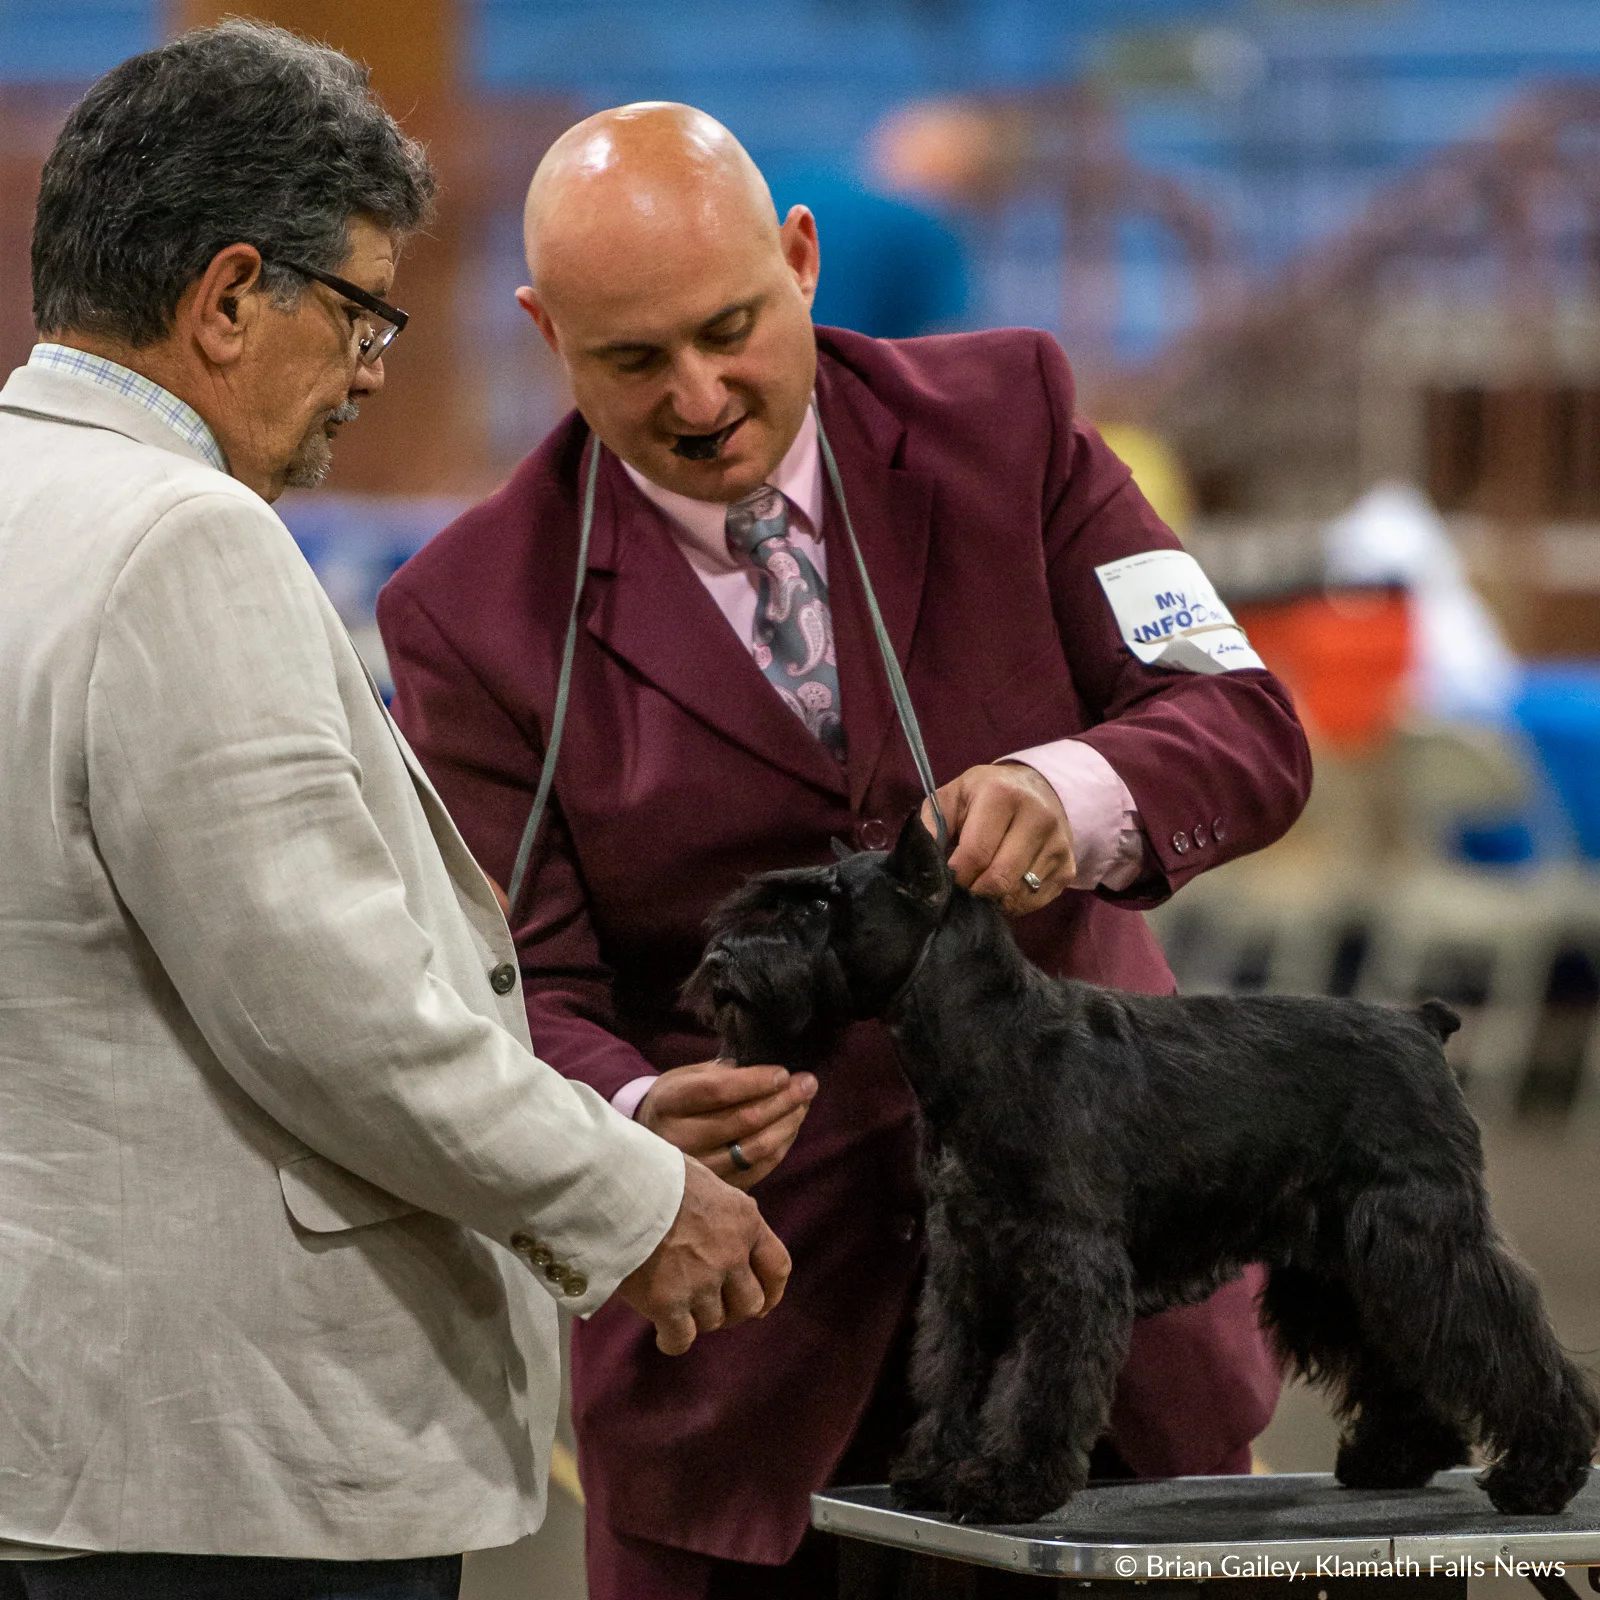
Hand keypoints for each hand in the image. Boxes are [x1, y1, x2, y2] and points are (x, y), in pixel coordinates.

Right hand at [616, 1154, 790, 1353]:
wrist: (616, 1186)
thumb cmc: (654, 1173)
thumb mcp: (704, 1179)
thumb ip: (721, 1209)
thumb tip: (725, 1224)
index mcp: (744, 1220)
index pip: (777, 1266)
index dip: (772, 1290)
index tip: (764, 1303)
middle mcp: (731, 1254)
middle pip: (750, 1304)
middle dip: (734, 1310)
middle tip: (714, 1307)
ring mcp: (701, 1281)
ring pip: (714, 1321)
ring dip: (699, 1318)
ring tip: (679, 1307)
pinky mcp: (668, 1303)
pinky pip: (681, 1339)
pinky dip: (673, 1340)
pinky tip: (663, 1333)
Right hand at [639, 1059, 817, 1189]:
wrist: (647, 1146)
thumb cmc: (676, 1102)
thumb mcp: (686, 1077)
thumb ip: (723, 1073)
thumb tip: (771, 1075)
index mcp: (671, 1103)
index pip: (719, 1091)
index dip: (756, 1081)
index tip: (784, 1073)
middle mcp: (680, 1139)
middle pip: (744, 1120)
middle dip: (784, 1099)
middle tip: (809, 1083)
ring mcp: (698, 1170)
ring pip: (756, 1148)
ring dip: (788, 1124)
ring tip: (804, 1104)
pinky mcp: (715, 1188)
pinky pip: (759, 1169)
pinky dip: (781, 1147)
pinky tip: (791, 1128)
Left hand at [921, 763, 1075, 915]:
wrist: (1037, 788)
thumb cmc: (984, 795)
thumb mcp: (953, 796)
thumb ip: (931, 824)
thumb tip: (922, 862)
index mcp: (1003, 795)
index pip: (976, 854)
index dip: (956, 876)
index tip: (946, 880)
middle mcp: (1038, 817)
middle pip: (999, 879)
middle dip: (973, 892)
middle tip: (962, 888)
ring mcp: (1059, 844)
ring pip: (1017, 894)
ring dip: (993, 899)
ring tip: (981, 884)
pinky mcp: (1068, 866)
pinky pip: (1034, 901)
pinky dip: (1013, 903)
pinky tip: (1004, 885)